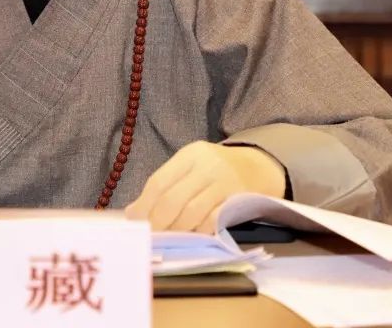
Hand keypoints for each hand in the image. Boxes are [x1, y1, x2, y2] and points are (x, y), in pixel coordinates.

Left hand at [124, 141, 285, 231]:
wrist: (258, 167)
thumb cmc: (215, 170)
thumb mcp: (191, 167)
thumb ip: (165, 186)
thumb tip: (133, 212)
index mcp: (189, 155)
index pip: (159, 181)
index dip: (144, 205)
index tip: (135, 221)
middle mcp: (207, 165)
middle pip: (173, 199)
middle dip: (158, 222)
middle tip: (151, 235)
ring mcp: (224, 182)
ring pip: (192, 212)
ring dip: (177, 230)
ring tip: (169, 237)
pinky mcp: (238, 200)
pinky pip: (212, 220)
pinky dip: (199, 231)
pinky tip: (192, 235)